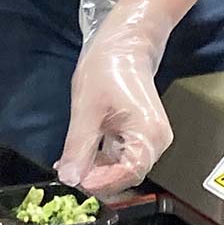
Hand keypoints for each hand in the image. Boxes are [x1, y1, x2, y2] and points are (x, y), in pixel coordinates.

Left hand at [57, 1, 173, 198]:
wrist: (125, 42)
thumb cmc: (108, 67)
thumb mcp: (86, 108)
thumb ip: (79, 147)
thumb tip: (69, 179)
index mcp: (149, 134)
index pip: (127, 174)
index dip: (100, 182)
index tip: (74, 180)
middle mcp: (156, 141)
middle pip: (126, 174)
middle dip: (96, 177)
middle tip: (68, 172)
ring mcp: (150, 138)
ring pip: (122, 167)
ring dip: (96, 169)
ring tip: (69, 164)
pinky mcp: (141, 133)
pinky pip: (122, 154)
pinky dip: (101, 158)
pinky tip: (80, 155)